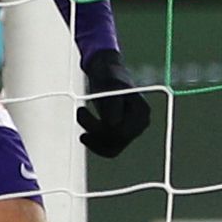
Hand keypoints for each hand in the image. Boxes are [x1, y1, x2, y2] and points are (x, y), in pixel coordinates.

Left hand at [75, 43, 152, 157]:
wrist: (107, 72)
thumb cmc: (108, 76)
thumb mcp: (109, 86)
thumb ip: (112, 103)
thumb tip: (113, 124)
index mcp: (142, 112)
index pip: (122, 132)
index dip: (100, 128)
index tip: (81, 110)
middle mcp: (140, 124)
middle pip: (117, 141)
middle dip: (94, 130)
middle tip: (80, 111)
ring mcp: (132, 130)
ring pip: (113, 148)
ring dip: (93, 140)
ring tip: (81, 125)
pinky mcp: (122, 133)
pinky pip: (110, 149)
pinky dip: (96, 145)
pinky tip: (85, 135)